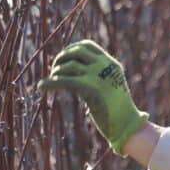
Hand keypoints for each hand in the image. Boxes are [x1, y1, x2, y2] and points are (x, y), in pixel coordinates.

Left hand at [38, 39, 147, 154]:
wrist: (127, 123)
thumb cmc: (117, 110)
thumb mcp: (110, 87)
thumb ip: (97, 77)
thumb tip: (73, 77)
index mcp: (111, 64)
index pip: (87, 46)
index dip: (70, 49)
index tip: (62, 59)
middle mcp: (105, 66)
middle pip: (77, 52)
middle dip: (61, 58)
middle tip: (54, 70)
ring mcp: (99, 76)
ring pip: (70, 66)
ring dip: (56, 72)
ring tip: (49, 82)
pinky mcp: (90, 89)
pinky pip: (65, 81)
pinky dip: (50, 83)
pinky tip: (42, 87)